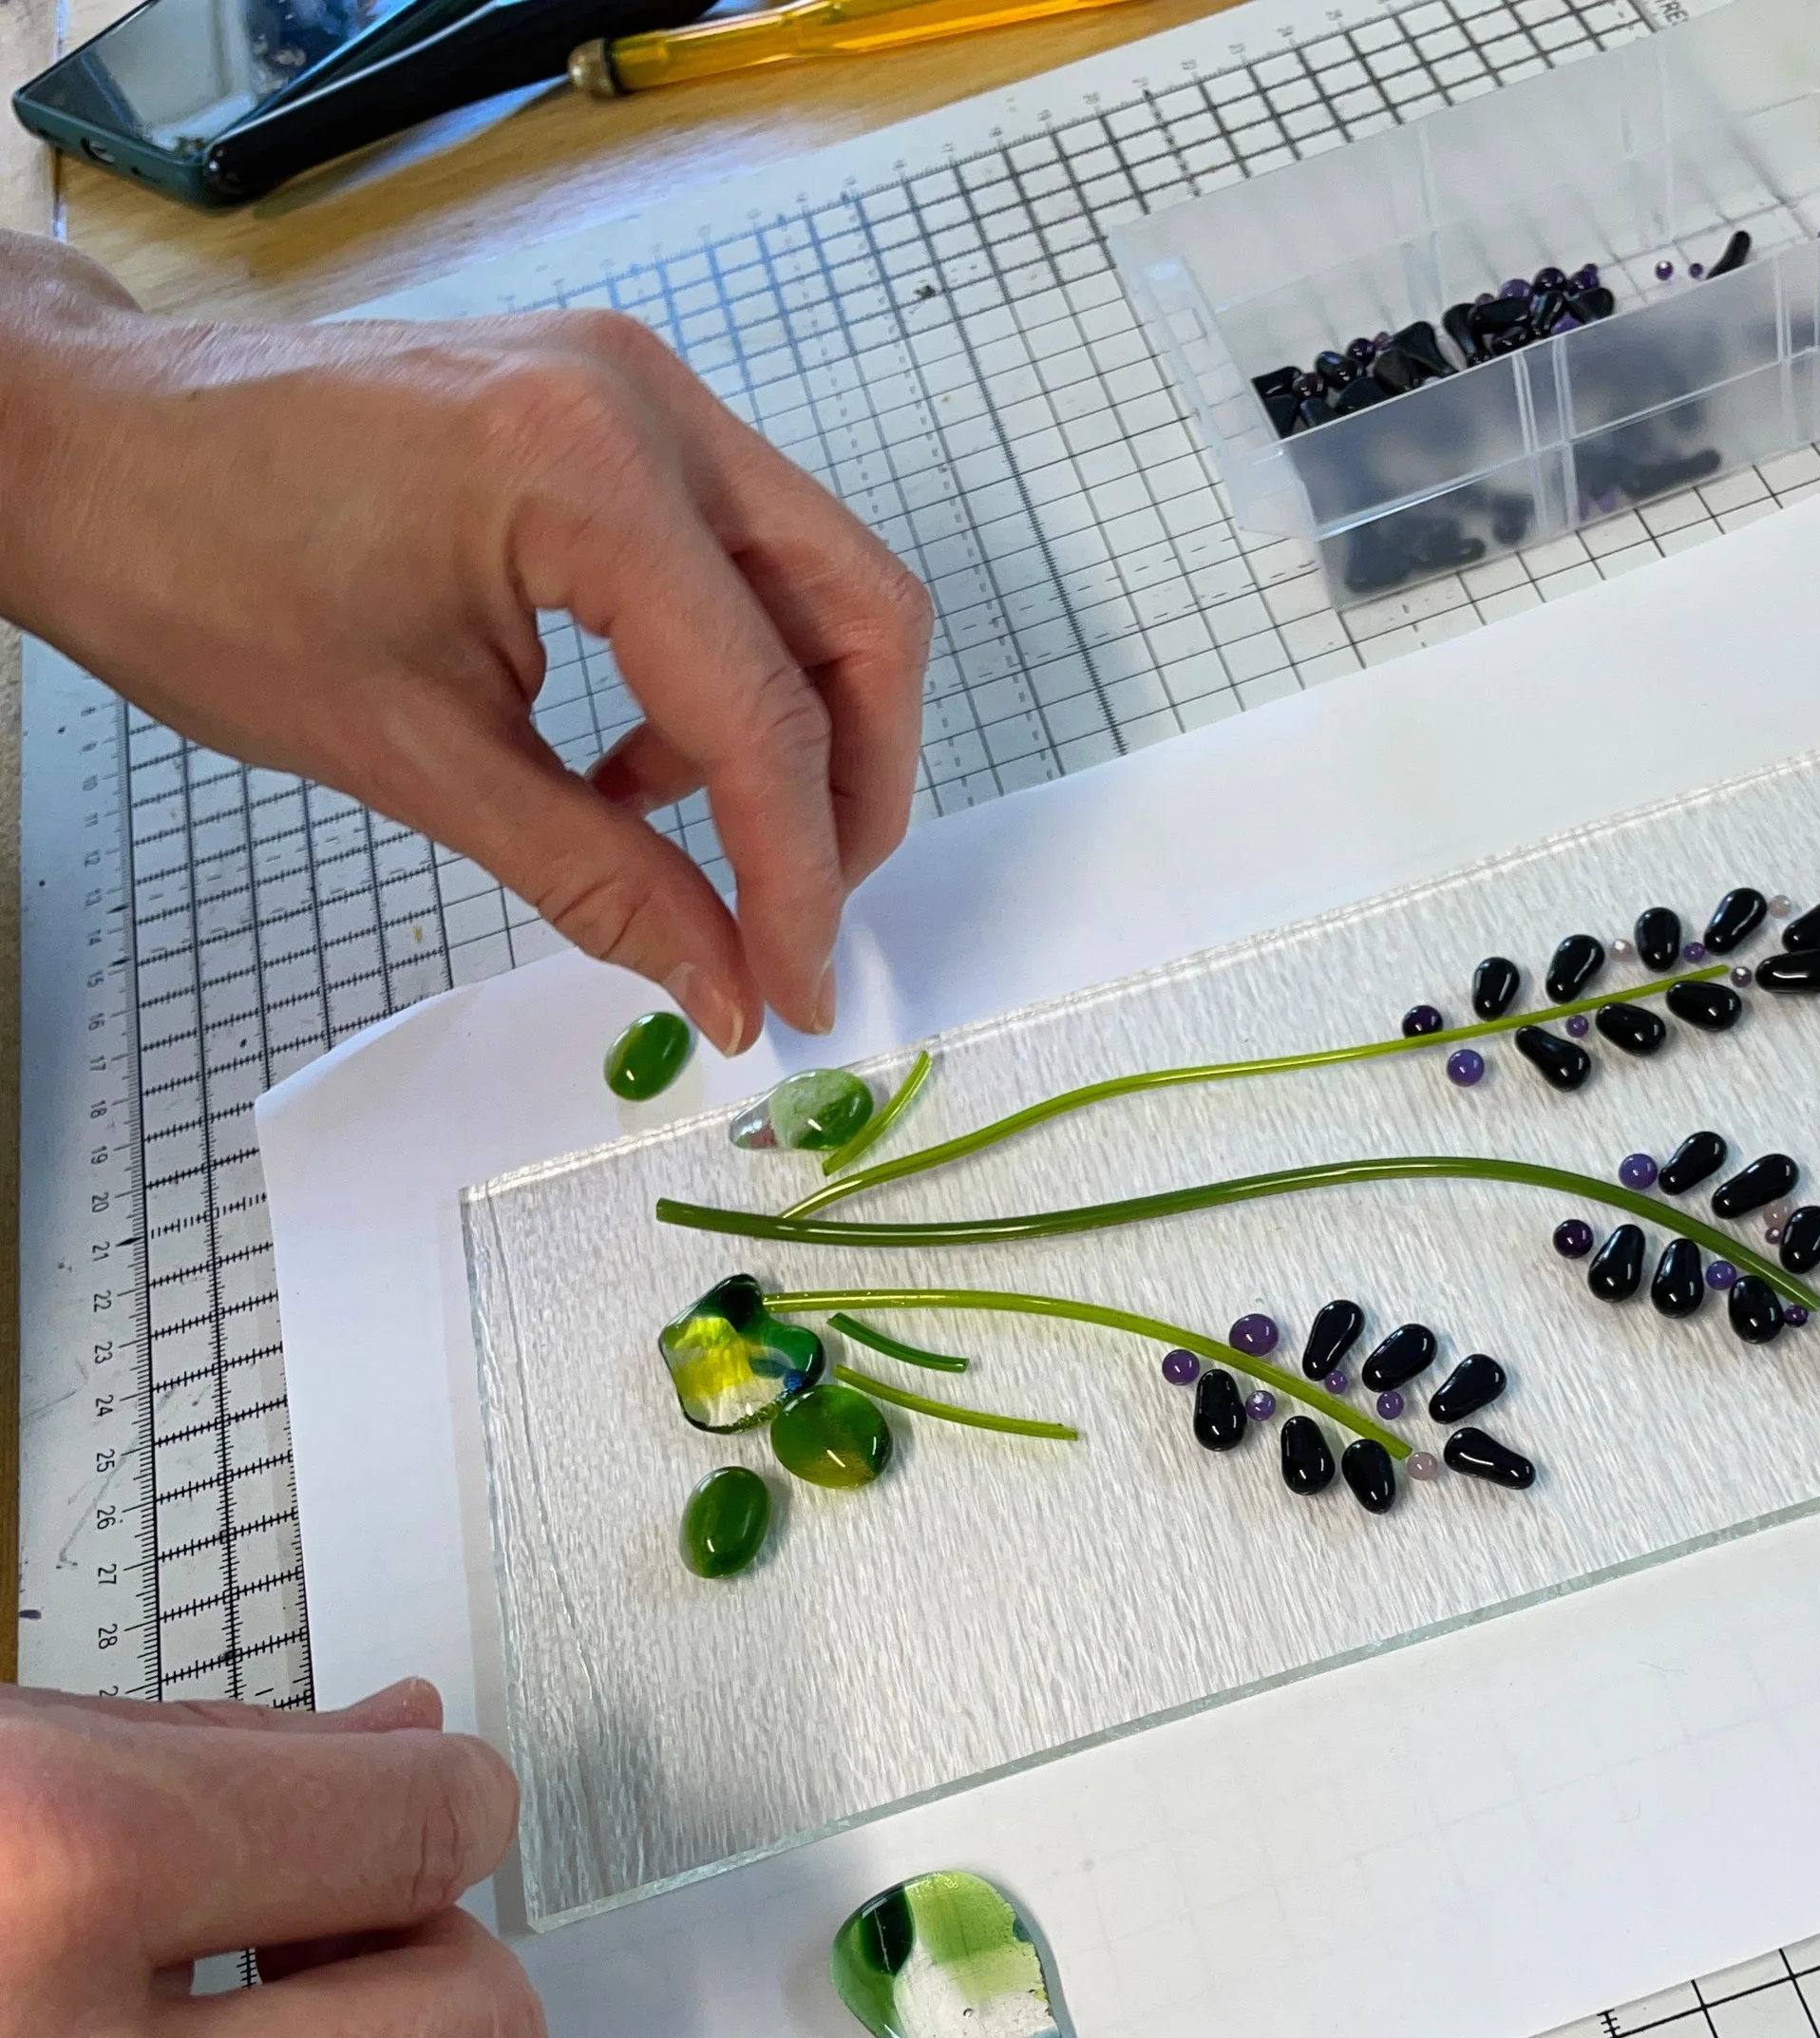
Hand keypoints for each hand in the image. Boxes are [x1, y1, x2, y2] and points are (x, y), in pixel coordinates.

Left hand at [0, 234, 932, 1051]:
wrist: (85, 451)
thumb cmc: (199, 574)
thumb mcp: (413, 758)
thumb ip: (602, 878)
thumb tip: (729, 988)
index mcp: (588, 473)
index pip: (765, 709)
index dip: (798, 875)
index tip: (795, 991)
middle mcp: (643, 402)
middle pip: (860, 614)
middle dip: (855, 788)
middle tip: (802, 917)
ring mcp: (633, 388)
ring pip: (817, 582)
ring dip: (796, 733)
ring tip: (698, 846)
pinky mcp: (606, 409)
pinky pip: (736, 556)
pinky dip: (728, 676)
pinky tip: (637, 766)